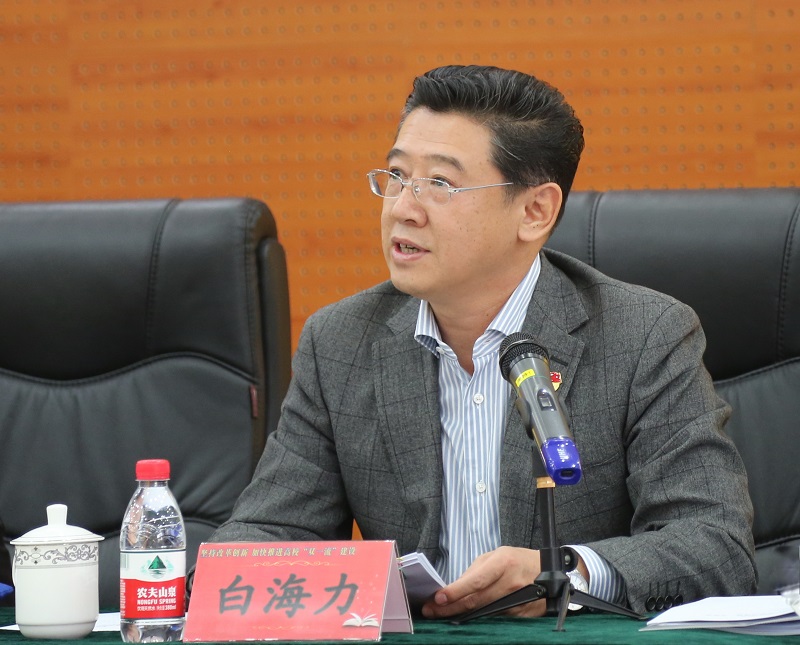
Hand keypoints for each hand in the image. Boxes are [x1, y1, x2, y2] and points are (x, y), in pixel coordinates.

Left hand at [421, 546, 545, 618]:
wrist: (548, 571)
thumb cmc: (519, 561)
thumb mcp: (497, 556)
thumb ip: (476, 570)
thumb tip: (455, 586)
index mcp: (503, 562)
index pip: (475, 581)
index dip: (455, 591)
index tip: (438, 598)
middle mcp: (510, 582)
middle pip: (476, 601)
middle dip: (450, 607)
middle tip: (431, 611)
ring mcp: (518, 600)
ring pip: (484, 612)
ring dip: (462, 614)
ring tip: (443, 613)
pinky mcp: (522, 614)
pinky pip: (495, 618)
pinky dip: (479, 617)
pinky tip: (467, 616)